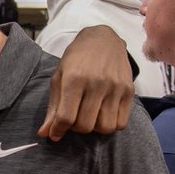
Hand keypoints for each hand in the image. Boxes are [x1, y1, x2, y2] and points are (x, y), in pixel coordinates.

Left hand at [38, 26, 133, 141]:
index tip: (55, 134)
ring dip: (94, 128)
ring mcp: (115, 88)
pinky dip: (110, 125)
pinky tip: (103, 114)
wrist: (103, 39)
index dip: (58, 130)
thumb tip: (45, 134)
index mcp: (74, 79)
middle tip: (74, 119)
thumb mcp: (59, 78)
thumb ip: (53, 107)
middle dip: (76, 128)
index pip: (66, 117)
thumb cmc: (77, 59)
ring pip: (105, 127)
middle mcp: (96, 83)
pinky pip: (121, 123)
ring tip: (89, 116)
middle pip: (85, 126)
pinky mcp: (129, 91)